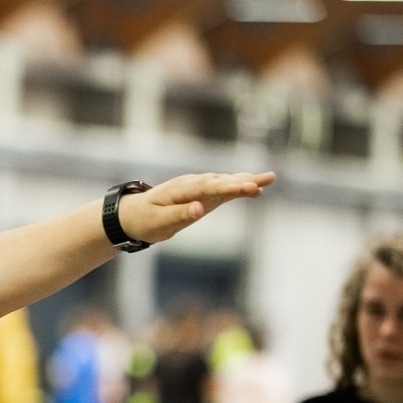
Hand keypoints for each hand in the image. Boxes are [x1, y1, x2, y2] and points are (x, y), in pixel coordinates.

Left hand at [119, 171, 275, 244]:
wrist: (133, 215)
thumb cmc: (145, 220)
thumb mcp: (159, 222)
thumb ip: (180, 215)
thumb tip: (199, 209)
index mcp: (182, 190)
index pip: (209, 187)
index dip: (229, 188)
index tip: (246, 188)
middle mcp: (192, 184)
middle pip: (221, 181)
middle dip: (244, 181)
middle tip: (266, 180)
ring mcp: (198, 187)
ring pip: (225, 182)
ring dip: (247, 180)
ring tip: (269, 180)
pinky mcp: (202, 194)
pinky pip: (223, 189)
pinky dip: (239, 187)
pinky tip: (257, 189)